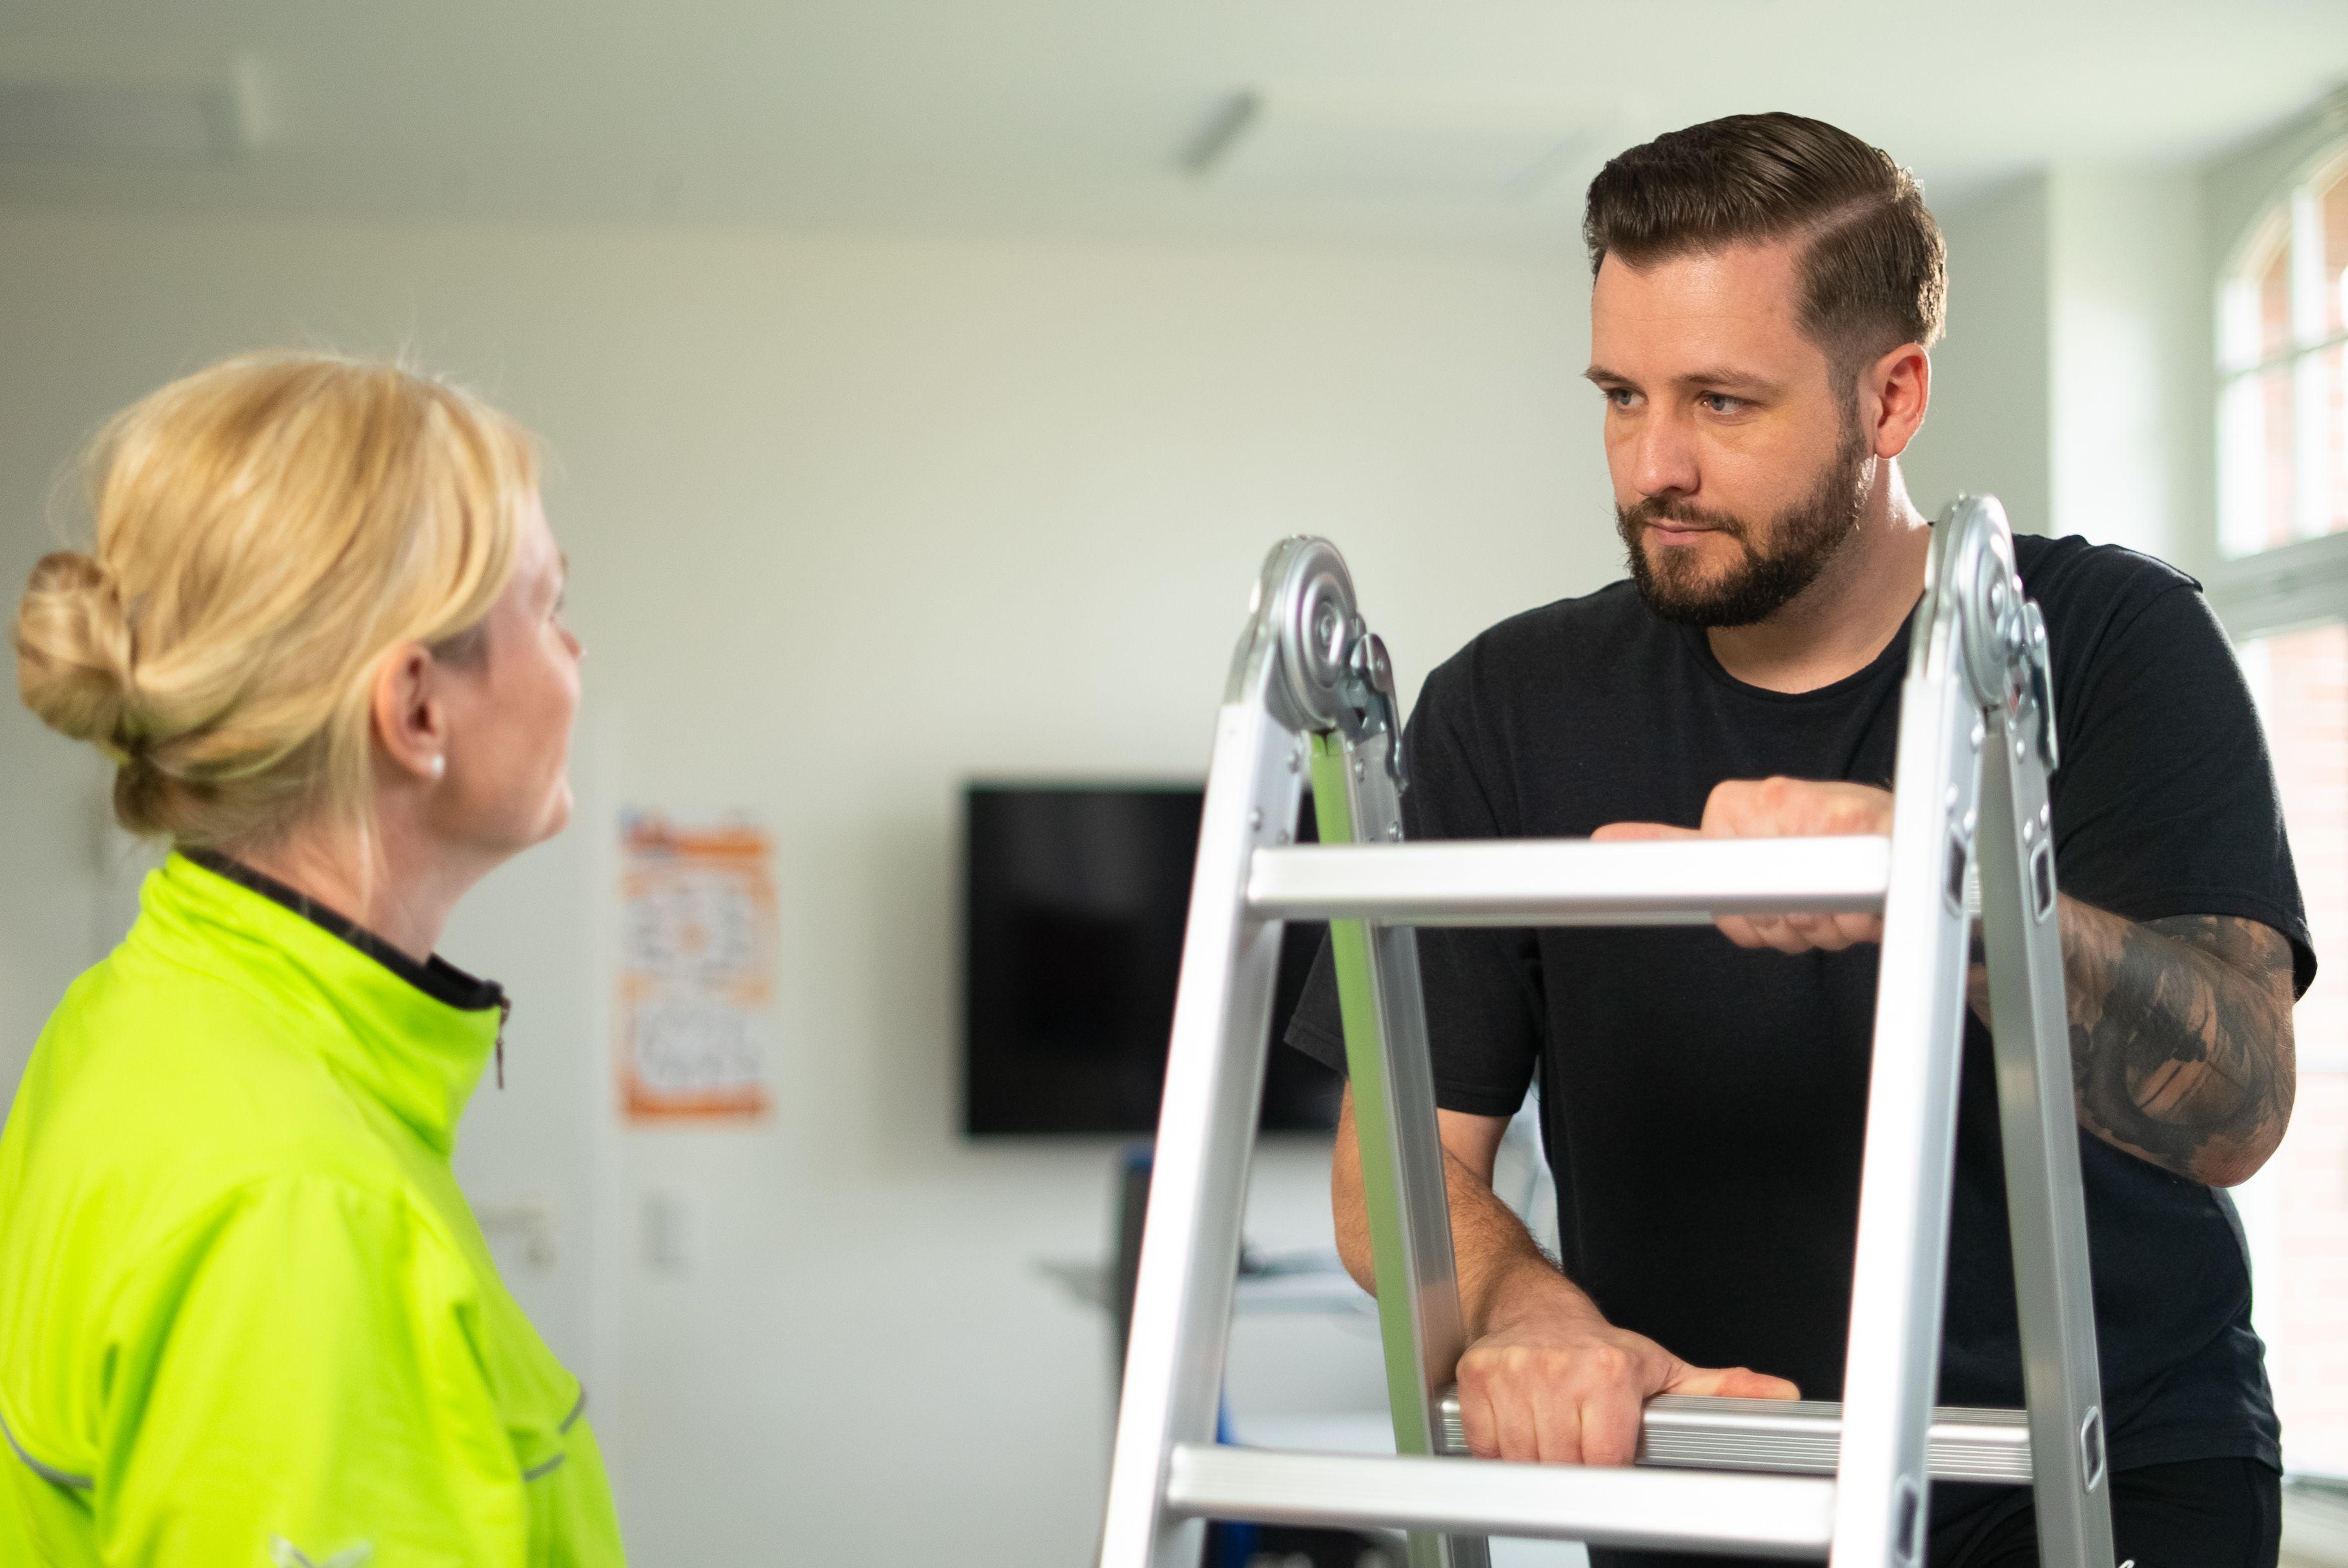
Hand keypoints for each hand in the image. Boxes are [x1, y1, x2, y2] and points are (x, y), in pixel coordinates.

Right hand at [1456, 1269, 1798, 1464]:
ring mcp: (1513, 1373)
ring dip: (1534, 1460)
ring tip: (1552, 1434)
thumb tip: (1780, 1395)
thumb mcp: (1663, 1369)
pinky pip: (1484, 1445)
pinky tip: (1520, 1428)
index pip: (1605, 1460)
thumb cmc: (1598, 1348)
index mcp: (1609, 1370)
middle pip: (1562, 1465)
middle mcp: (1558, 1368)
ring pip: (1521, 1459)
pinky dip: (1498, 1449)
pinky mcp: (1475, 1379)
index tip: (1609, 1459)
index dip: (1608, 1469)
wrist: (1534, 1307)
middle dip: (1572, 1467)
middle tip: (1580, 1443)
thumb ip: (1721, 1390)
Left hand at [1594, 777, 1894, 952]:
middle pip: (1753, 916)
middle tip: (1815, 897)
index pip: (1707, 886)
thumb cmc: (1835, 838)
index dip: (1744, 915)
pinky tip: (1865, 898)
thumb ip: (1676, 845)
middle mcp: (1770, 802)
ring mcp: (1813, 815)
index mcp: (1735, 805)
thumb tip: (1607, 844)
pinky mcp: (1856, 832)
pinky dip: (1856, 923)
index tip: (1767, 901)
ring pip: (1798, 922)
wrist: (1913, 827)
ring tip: (1842, 893)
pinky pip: (1840, 912)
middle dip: (1786, 924)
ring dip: (1824, 926)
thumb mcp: (1745, 837)